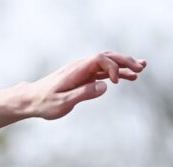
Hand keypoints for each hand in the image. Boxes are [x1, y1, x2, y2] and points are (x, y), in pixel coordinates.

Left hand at [11, 52, 145, 120]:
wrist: (30, 100)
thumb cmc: (44, 103)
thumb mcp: (62, 102)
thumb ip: (83, 93)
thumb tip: (104, 86)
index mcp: (76, 70)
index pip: (99, 59)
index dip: (112, 67)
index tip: (115, 83)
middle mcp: (80, 67)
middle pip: (107, 57)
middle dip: (125, 61)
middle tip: (142, 67)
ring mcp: (82, 71)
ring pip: (107, 63)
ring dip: (124, 65)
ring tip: (141, 70)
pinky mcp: (83, 77)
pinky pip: (103, 71)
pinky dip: (116, 73)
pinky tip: (128, 78)